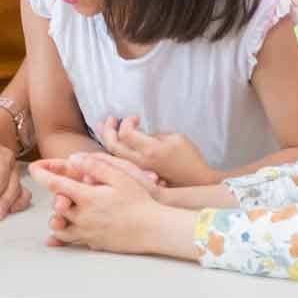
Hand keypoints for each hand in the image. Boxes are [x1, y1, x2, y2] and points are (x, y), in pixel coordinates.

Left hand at [29, 154, 158, 252]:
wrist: (155, 230)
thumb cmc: (140, 202)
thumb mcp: (120, 177)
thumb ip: (95, 166)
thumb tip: (73, 159)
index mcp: (88, 198)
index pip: (57, 185)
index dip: (42, 174)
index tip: (33, 168)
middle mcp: (84, 218)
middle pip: (57, 207)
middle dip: (54, 197)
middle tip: (57, 189)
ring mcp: (88, 233)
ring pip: (60, 228)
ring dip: (56, 218)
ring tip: (58, 211)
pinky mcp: (94, 243)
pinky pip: (72, 242)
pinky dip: (61, 238)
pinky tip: (54, 238)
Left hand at [98, 116, 216, 187]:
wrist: (196, 180)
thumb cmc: (189, 156)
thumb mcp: (176, 138)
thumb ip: (154, 135)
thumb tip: (140, 133)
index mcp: (151, 150)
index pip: (126, 133)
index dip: (126, 122)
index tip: (135, 118)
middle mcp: (141, 161)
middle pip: (113, 145)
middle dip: (108, 129)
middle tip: (110, 119)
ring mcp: (138, 169)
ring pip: (113, 154)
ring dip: (106, 138)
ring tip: (101, 126)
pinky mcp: (139, 173)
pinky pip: (120, 161)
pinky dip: (111, 149)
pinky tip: (110, 140)